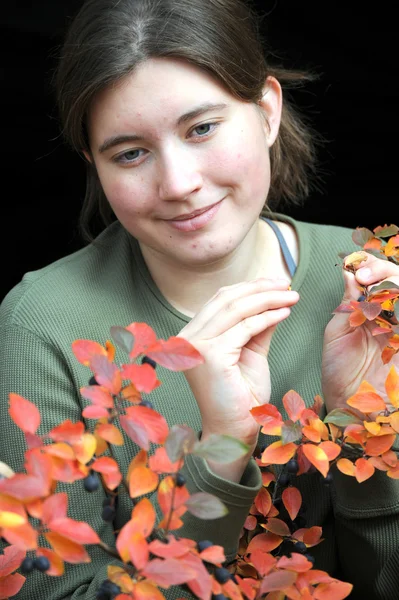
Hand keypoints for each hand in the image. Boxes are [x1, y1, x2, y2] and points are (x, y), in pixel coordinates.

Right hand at [178, 278, 298, 480]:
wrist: (236, 430)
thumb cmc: (242, 396)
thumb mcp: (251, 352)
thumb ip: (257, 326)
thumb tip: (275, 298)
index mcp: (192, 334)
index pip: (220, 300)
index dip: (249, 287)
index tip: (276, 282)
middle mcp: (187, 337)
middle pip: (226, 299)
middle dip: (260, 287)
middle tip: (286, 283)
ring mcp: (195, 346)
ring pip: (236, 309)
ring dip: (268, 299)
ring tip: (291, 295)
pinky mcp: (210, 355)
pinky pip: (245, 328)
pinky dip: (268, 317)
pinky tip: (285, 313)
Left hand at [322, 253, 398, 413]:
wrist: (351, 405)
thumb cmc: (340, 371)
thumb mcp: (338, 331)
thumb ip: (347, 302)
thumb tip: (350, 272)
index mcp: (371, 309)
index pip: (378, 277)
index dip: (370, 266)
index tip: (354, 266)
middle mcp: (391, 316)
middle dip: (383, 271)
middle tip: (364, 276)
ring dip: (393, 283)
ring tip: (374, 287)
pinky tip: (389, 306)